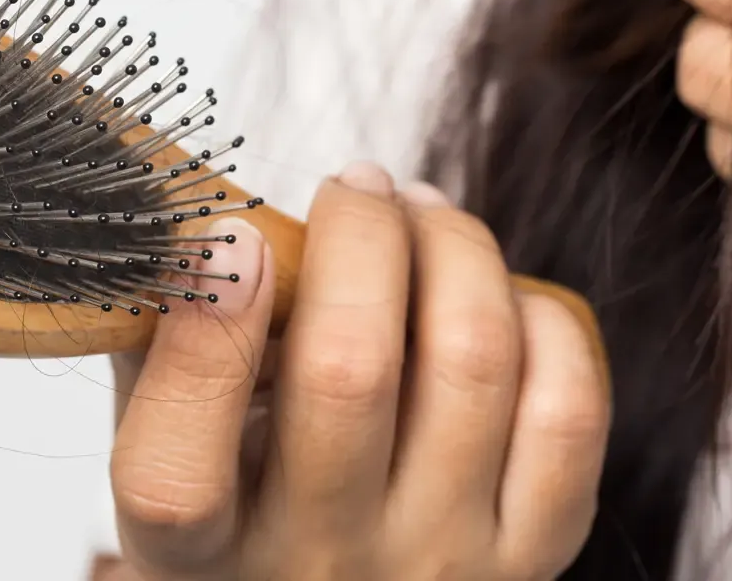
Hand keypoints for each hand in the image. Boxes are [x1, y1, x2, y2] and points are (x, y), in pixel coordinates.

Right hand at [105, 164, 610, 580]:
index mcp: (197, 556)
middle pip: (350, 371)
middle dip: (362, 234)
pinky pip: (566, 411)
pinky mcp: (533, 555)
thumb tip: (195, 209)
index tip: (231, 235)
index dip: (205, 337)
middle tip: (355, 188)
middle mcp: (318, 564)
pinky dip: (539, 323)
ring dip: (455, 248)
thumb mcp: (172, 452)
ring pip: (472, 361)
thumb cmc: (250, 514)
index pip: (177, 474)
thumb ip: (165, 347)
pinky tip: (498, 300)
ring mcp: (436, 562)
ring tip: (425, 216)